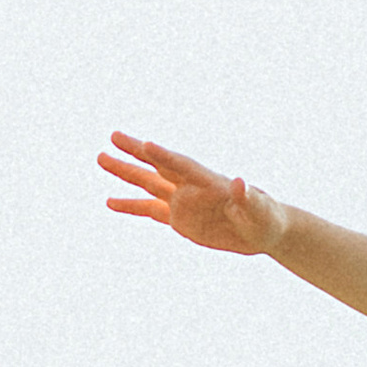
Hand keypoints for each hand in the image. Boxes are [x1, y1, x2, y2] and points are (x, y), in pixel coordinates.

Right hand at [98, 132, 285, 256]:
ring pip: (148, 184)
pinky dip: (130, 206)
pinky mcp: (179, 219)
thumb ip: (248, 198)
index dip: (165, 156)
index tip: (146, 144)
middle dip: (136, 151)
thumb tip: (241, 182)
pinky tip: (110, 202)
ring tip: (101, 158)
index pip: (183, 166)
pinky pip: (149, 211)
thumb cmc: (266, 217)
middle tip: (113, 135)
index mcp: (210, 182)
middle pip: (158, 165)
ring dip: (125, 172)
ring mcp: (182, 201)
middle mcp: (191, 187)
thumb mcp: (260, 210)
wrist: (263, 230)